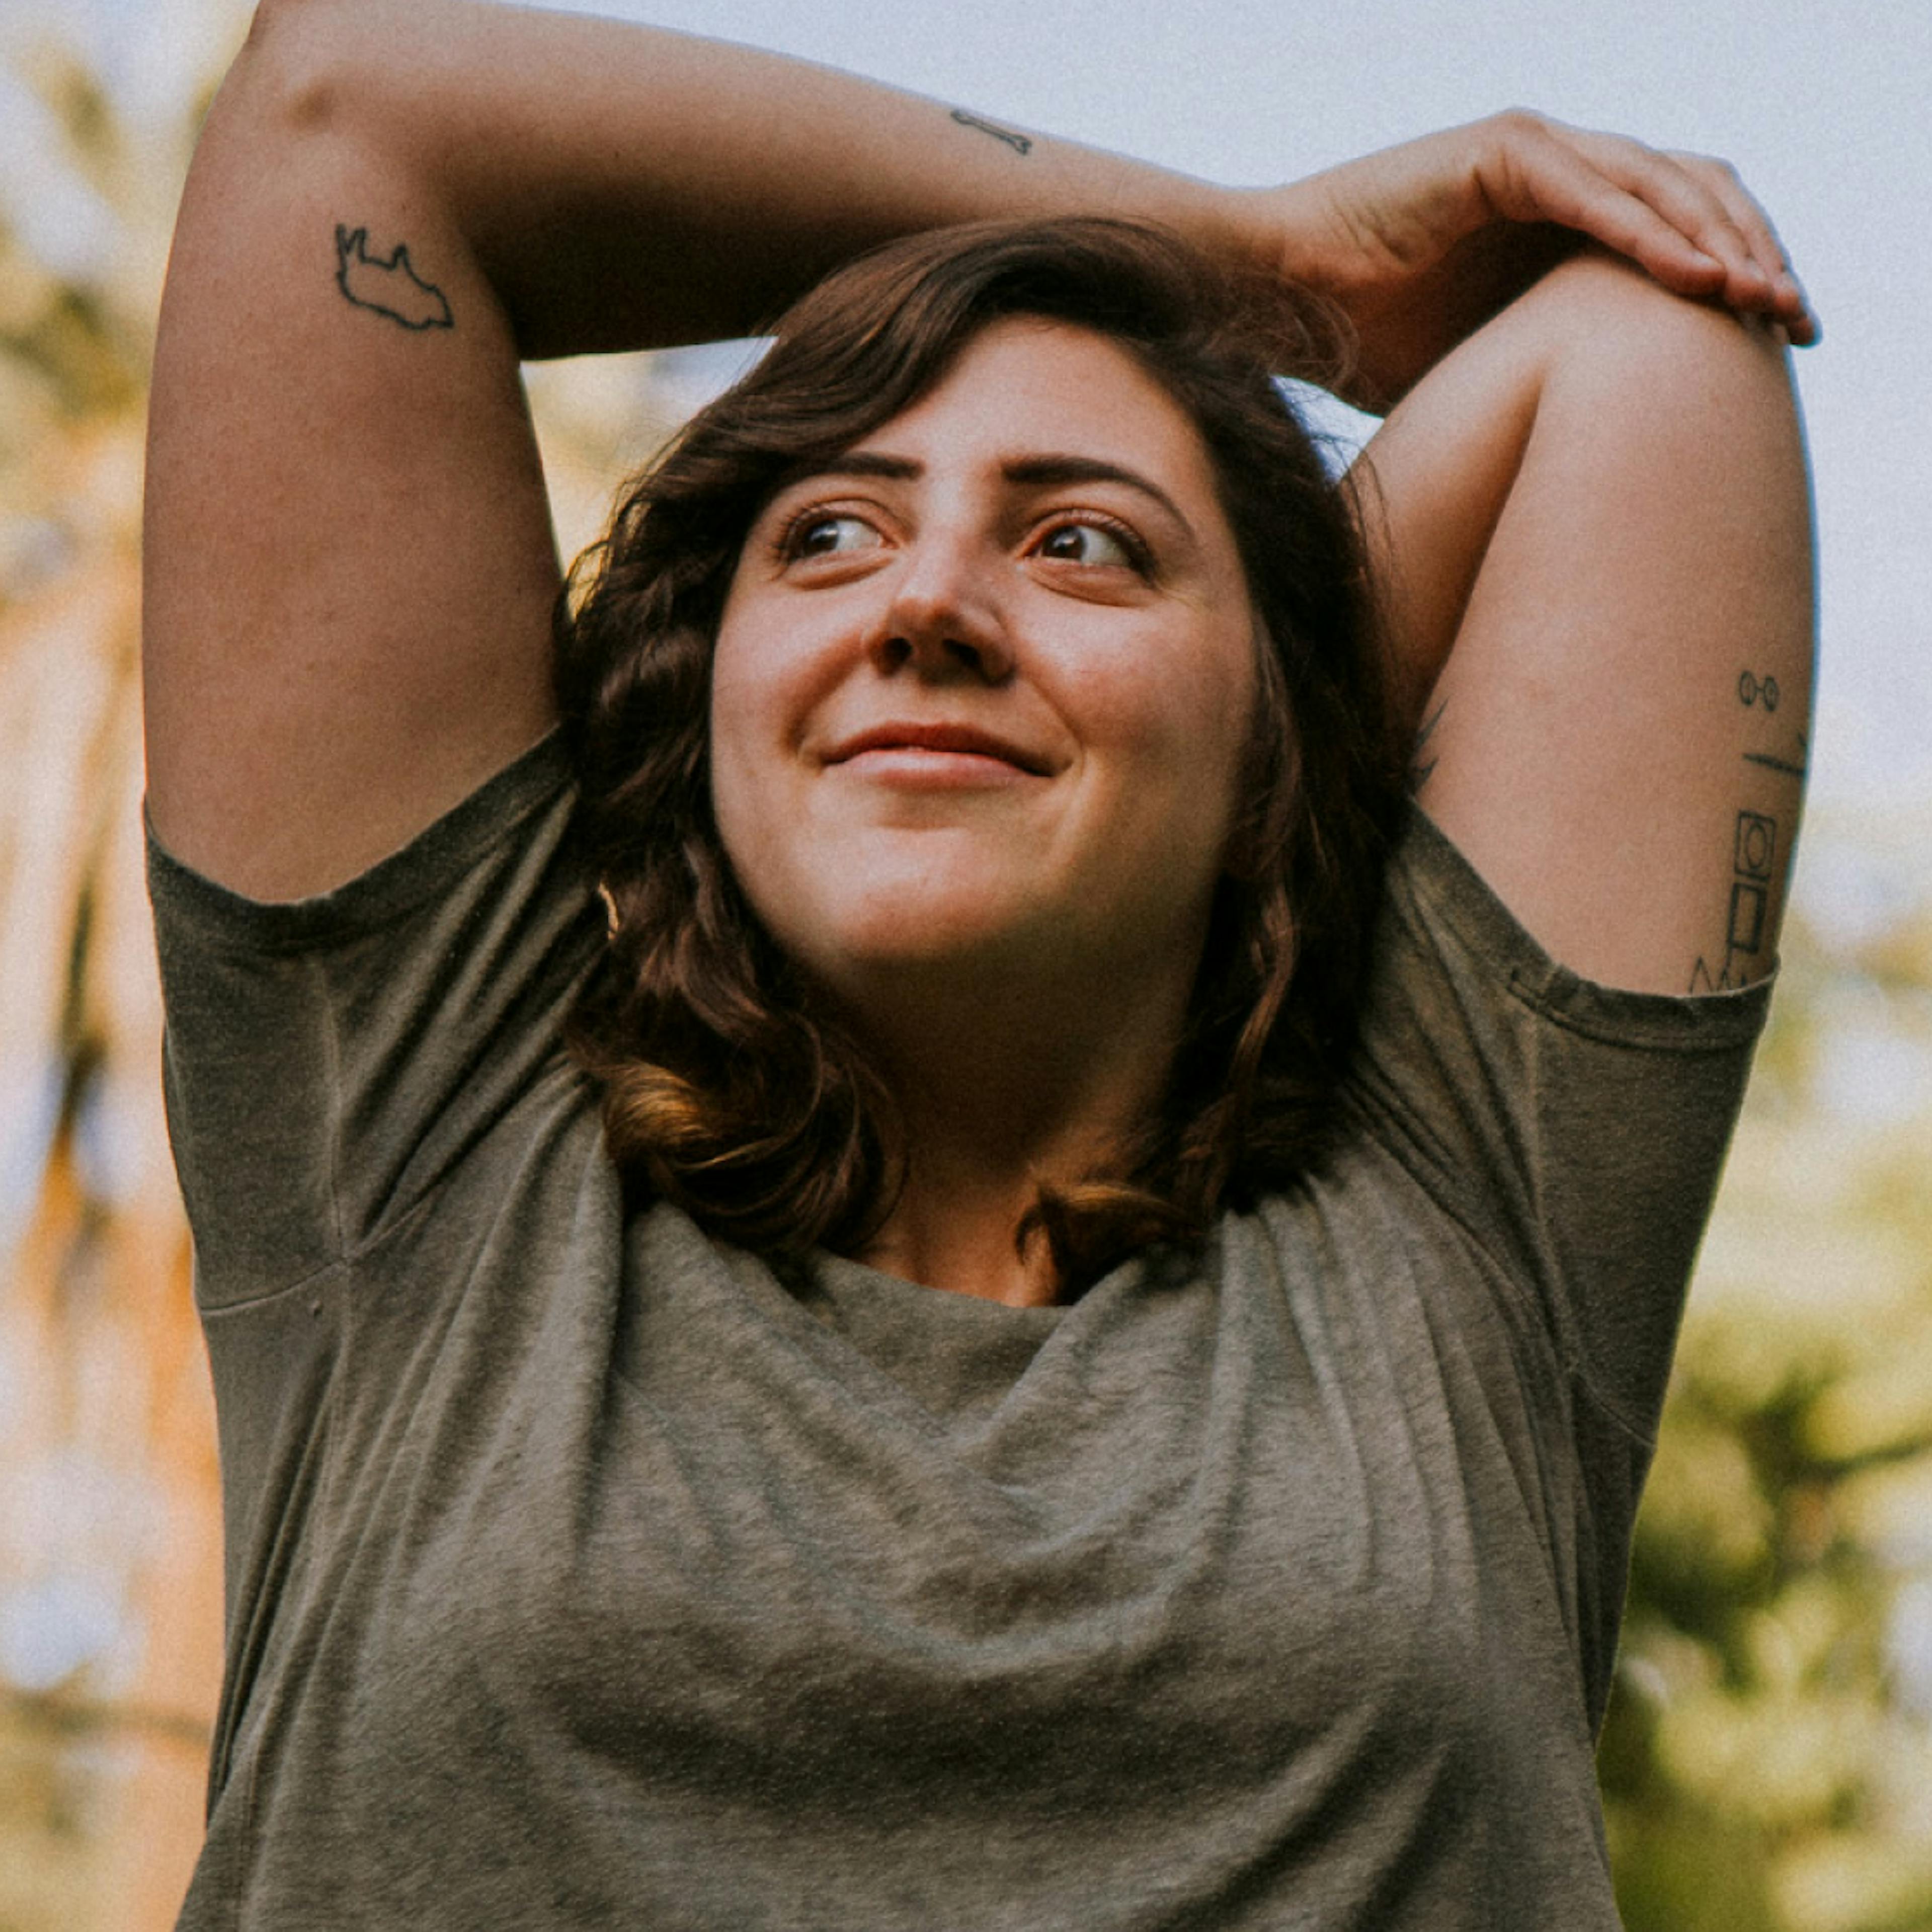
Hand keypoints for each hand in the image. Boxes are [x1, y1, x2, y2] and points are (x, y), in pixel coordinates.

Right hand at [1256, 111, 1817, 410]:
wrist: (1278, 297)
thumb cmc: (1366, 341)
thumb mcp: (1494, 364)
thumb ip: (1559, 365)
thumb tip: (1619, 446)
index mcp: (1565, 214)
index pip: (1686, 223)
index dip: (1742, 272)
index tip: (1782, 340)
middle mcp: (1562, 169)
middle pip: (1696, 191)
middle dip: (1756, 254)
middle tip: (1795, 322)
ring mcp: (1533, 152)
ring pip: (1661, 182)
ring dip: (1719, 241)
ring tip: (1760, 301)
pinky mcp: (1499, 153)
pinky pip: (1592, 190)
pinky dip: (1647, 233)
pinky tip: (1694, 279)